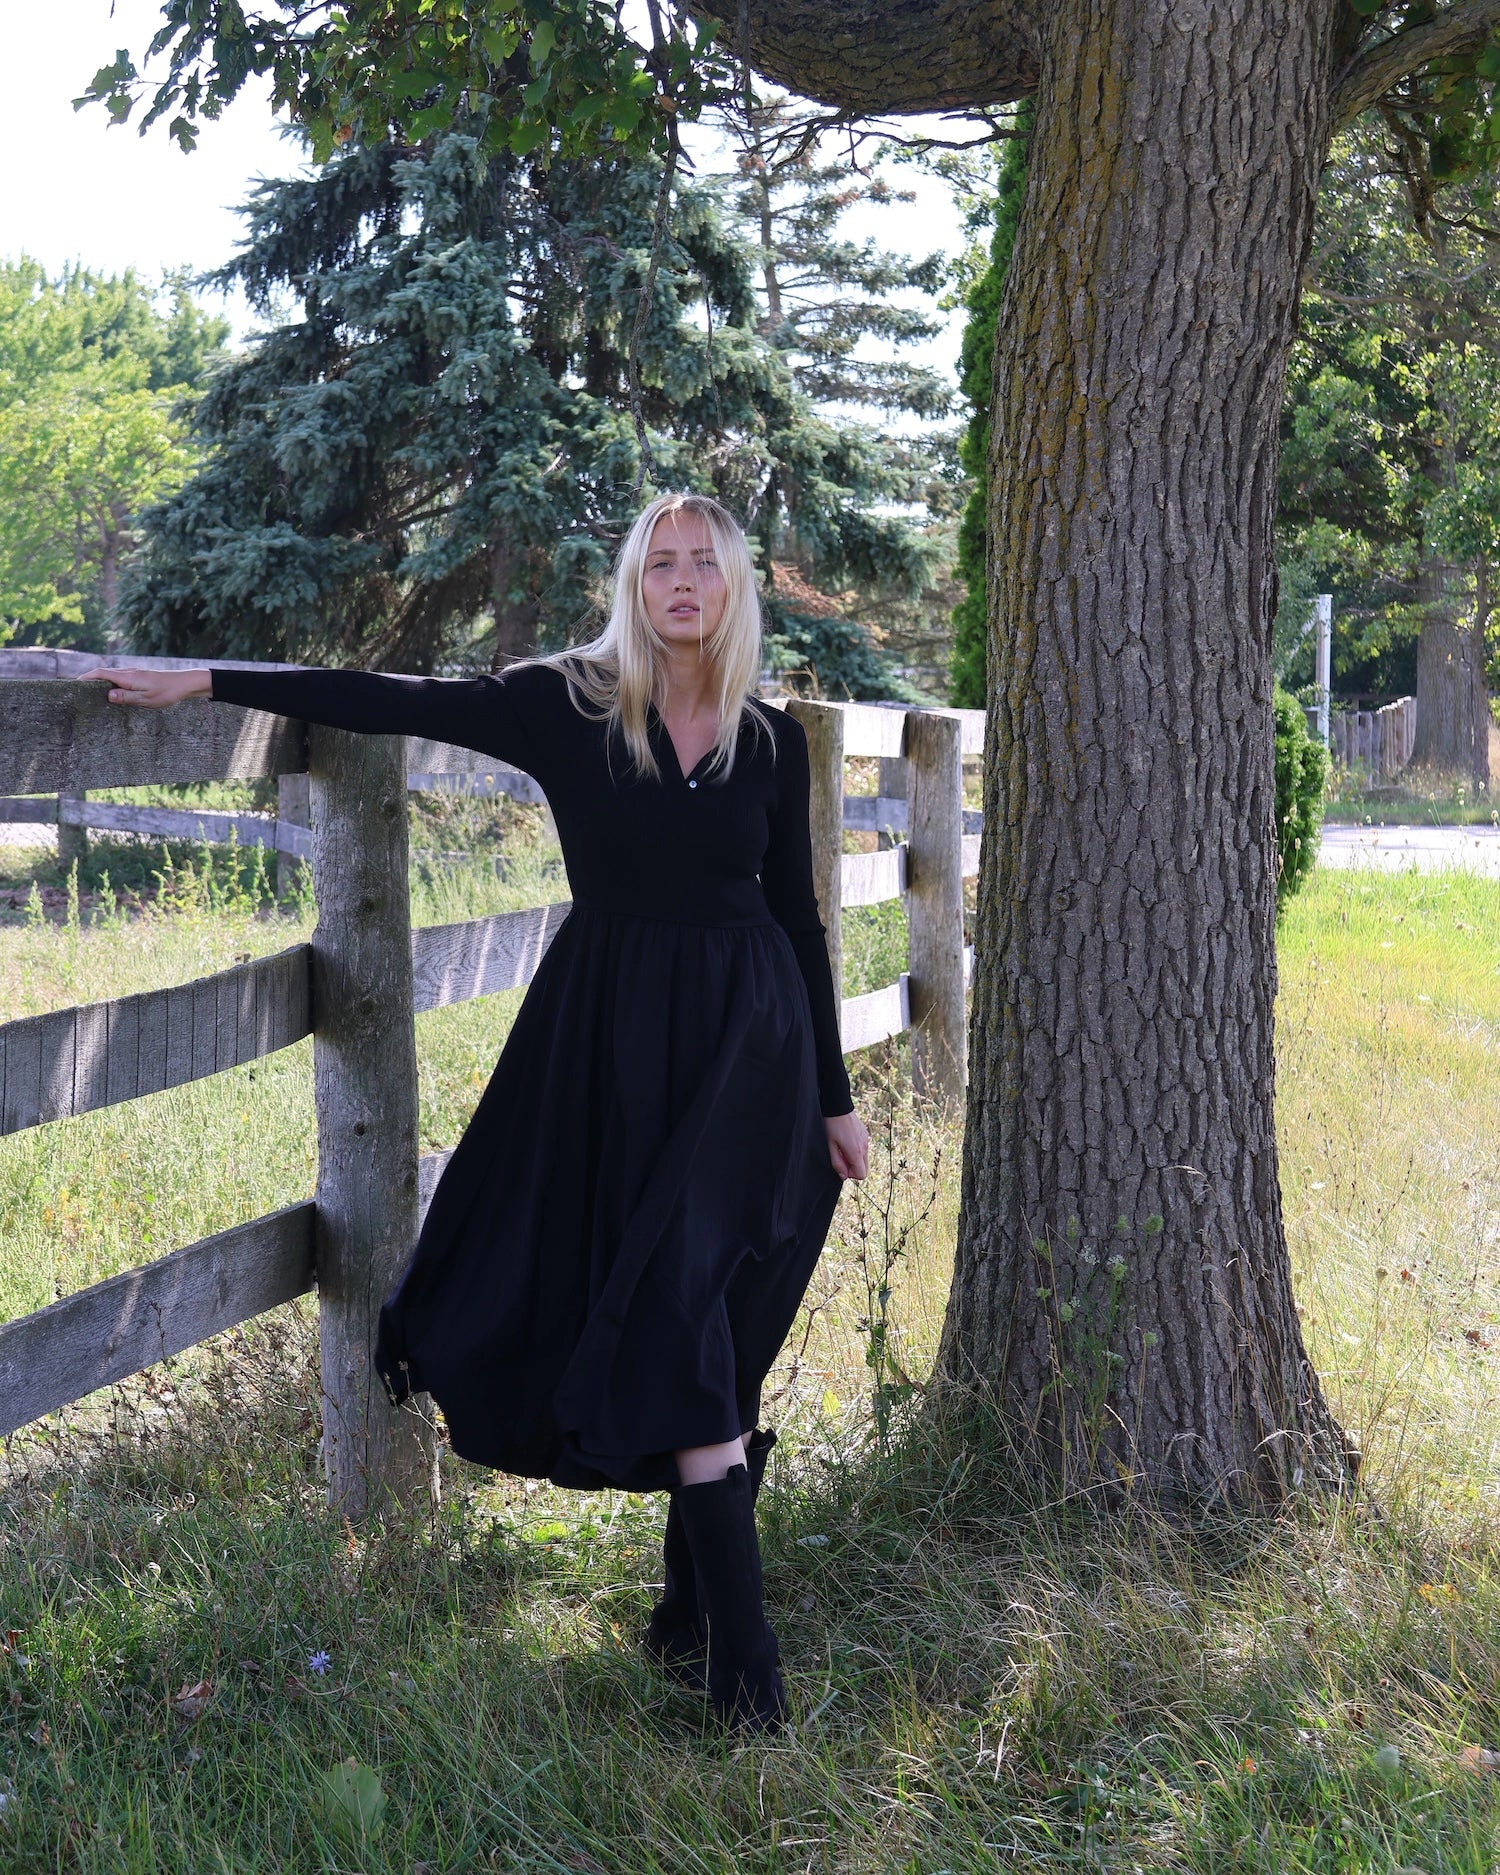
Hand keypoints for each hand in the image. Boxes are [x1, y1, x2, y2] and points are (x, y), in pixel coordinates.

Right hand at [82, 667, 211, 707]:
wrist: (184, 683)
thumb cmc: (166, 693)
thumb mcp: (146, 699)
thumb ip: (126, 697)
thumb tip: (107, 695)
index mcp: (127, 677)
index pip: (100, 674)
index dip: (85, 678)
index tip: (73, 684)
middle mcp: (128, 672)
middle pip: (102, 673)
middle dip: (89, 680)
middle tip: (77, 691)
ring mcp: (133, 673)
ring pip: (111, 675)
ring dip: (99, 681)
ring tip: (89, 693)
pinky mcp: (139, 677)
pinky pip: (119, 678)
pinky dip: (110, 683)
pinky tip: (110, 692)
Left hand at [825, 1110, 868, 1180]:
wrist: (838, 1106)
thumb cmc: (832, 1125)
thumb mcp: (830, 1146)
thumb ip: (837, 1163)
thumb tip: (843, 1176)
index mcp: (856, 1152)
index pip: (861, 1175)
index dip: (850, 1174)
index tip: (841, 1165)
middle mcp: (864, 1147)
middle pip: (864, 1168)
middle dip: (853, 1168)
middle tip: (841, 1157)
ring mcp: (866, 1140)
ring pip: (864, 1159)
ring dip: (854, 1158)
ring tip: (842, 1148)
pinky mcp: (865, 1134)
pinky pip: (863, 1149)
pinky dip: (856, 1150)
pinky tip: (846, 1141)